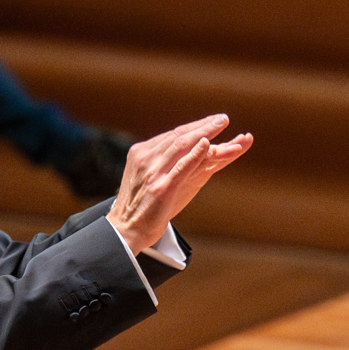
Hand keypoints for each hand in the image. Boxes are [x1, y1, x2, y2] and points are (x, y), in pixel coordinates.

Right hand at [109, 115, 250, 253]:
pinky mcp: (161, 189)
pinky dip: (194, 154)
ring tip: (221, 125)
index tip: (213, 121)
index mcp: (142, 153)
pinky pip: (181, 167)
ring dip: (204, 133)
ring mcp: (153, 173)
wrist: (125, 230)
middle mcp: (146, 158)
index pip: (173, 134)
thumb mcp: (149, 176)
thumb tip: (190, 152)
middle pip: (179, 136)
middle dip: (203, 125)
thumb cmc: (141, 206)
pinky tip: (207, 144)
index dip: (195, 126)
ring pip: (181, 146)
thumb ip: (165, 162)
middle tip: (223, 119)